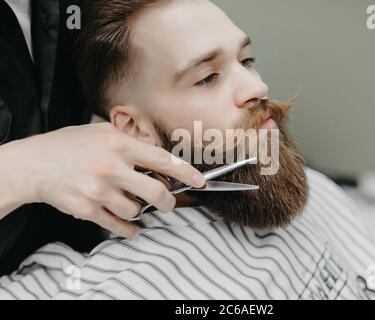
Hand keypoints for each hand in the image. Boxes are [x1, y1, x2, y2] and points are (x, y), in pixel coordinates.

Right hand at [2, 122, 204, 237]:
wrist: (33, 164)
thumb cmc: (69, 145)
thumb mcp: (101, 131)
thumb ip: (130, 142)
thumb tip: (157, 156)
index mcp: (118, 145)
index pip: (162, 160)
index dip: (185, 172)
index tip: (199, 181)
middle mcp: (111, 168)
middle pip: (156, 192)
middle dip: (168, 202)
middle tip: (168, 203)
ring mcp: (99, 191)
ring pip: (137, 210)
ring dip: (140, 210)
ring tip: (130, 202)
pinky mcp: (88, 210)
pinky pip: (118, 225)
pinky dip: (129, 228)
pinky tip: (131, 226)